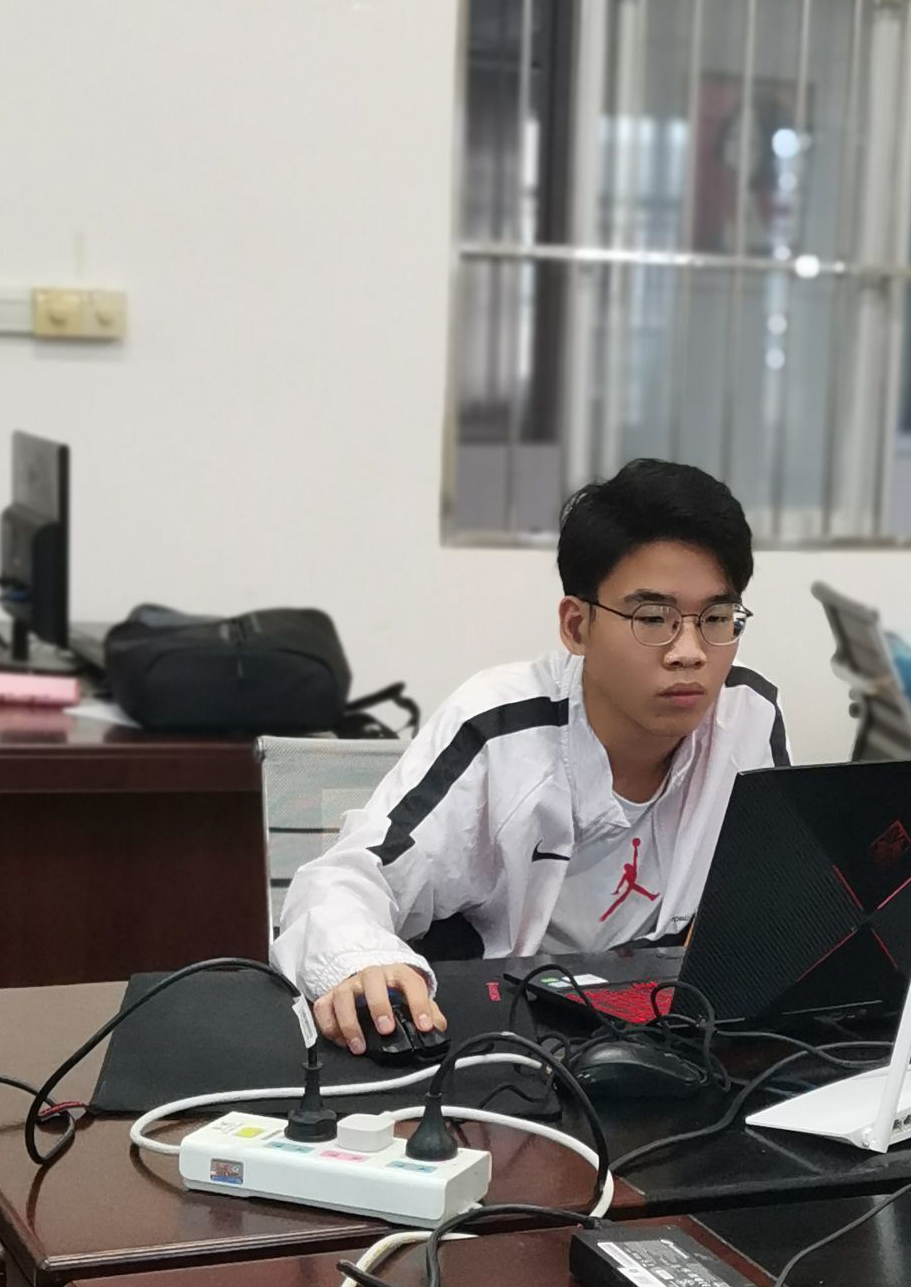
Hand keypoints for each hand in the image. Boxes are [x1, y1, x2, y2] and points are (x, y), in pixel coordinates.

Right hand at [313, 964, 446, 1054]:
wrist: (369, 981)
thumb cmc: (394, 992)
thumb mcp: (414, 998)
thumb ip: (429, 1012)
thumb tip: (436, 1028)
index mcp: (397, 973)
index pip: (410, 981)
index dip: (419, 1003)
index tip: (424, 1026)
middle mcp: (371, 975)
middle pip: (372, 979)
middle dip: (378, 1005)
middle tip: (385, 1030)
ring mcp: (348, 985)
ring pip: (343, 994)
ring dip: (349, 1021)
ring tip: (359, 1047)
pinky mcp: (330, 996)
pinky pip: (323, 1007)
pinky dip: (329, 1026)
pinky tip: (340, 1041)